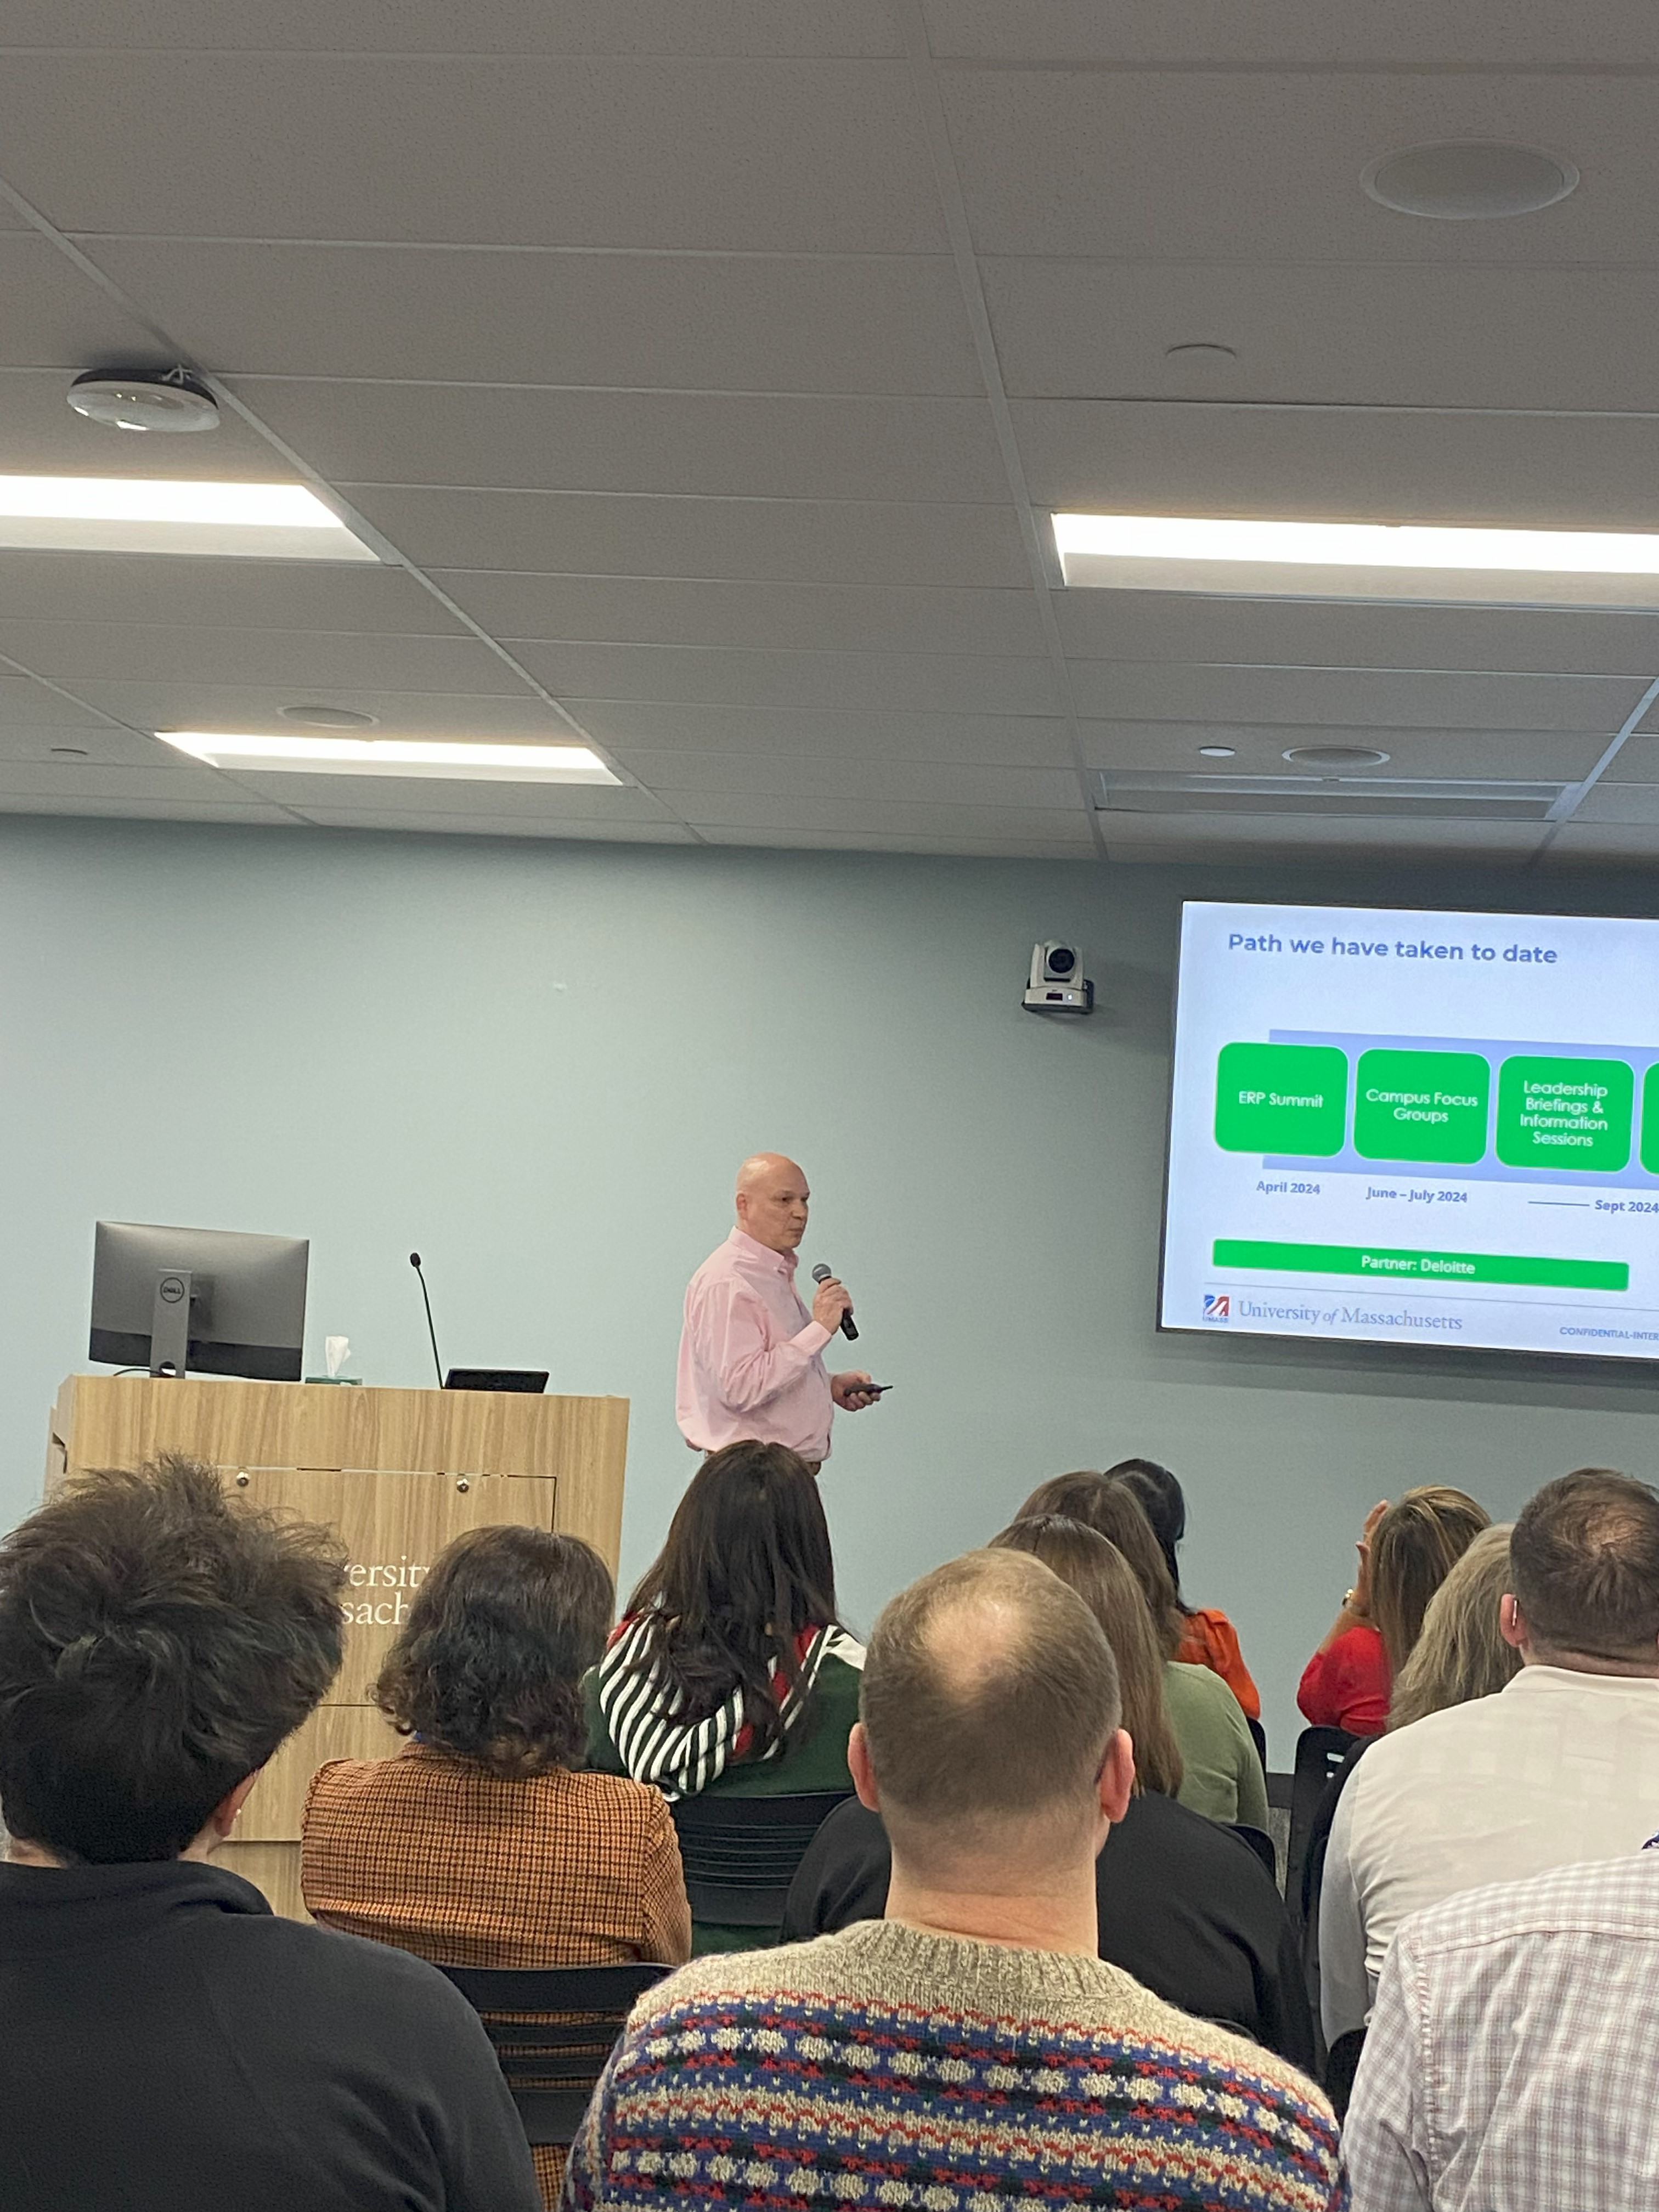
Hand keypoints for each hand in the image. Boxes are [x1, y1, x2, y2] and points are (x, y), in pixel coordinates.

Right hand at [812, 1275, 851, 1333]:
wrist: (821, 1329)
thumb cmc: (821, 1322)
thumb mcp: (818, 1307)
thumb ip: (824, 1298)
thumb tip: (834, 1294)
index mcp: (818, 1296)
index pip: (826, 1283)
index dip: (834, 1280)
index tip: (838, 1281)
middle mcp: (824, 1297)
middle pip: (837, 1287)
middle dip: (844, 1293)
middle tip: (846, 1300)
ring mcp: (830, 1300)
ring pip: (844, 1294)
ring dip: (848, 1301)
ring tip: (847, 1307)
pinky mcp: (838, 1305)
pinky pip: (847, 1302)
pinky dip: (850, 1307)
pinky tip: (848, 1311)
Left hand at [832, 1371, 879, 1410]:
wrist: (834, 1383)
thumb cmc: (846, 1378)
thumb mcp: (858, 1374)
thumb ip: (865, 1377)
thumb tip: (870, 1383)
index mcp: (869, 1389)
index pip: (877, 1395)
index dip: (877, 1395)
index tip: (874, 1393)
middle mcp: (865, 1397)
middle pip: (871, 1401)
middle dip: (866, 1398)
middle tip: (861, 1393)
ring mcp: (858, 1403)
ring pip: (863, 1405)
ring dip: (858, 1399)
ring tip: (851, 1394)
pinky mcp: (852, 1407)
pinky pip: (855, 1407)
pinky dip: (852, 1402)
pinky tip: (848, 1397)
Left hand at [1352, 1499, 1387, 1615]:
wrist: (1365, 1608)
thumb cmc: (1367, 1594)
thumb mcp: (1367, 1575)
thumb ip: (1365, 1558)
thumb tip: (1360, 1542)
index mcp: (1369, 1552)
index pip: (1371, 1529)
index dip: (1377, 1516)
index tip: (1385, 1505)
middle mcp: (1370, 1553)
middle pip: (1373, 1529)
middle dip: (1379, 1516)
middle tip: (1387, 1504)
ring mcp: (1373, 1559)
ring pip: (1377, 1537)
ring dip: (1382, 1524)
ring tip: (1391, 1514)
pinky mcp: (1377, 1565)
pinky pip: (1381, 1547)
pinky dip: (1386, 1538)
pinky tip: (1395, 1535)